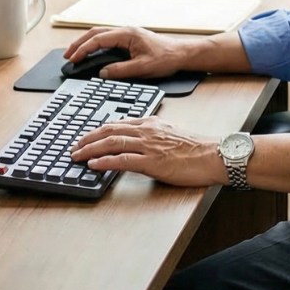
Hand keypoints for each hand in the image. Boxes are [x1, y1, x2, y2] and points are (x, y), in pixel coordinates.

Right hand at [62, 25, 186, 79]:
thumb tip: (103, 73)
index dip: (83, 49)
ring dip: (86, 42)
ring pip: (100, 34)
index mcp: (127, 34)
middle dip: (79, 43)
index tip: (72, 59)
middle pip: (95, 33)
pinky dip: (96, 44)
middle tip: (66, 55)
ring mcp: (127, 34)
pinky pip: (107, 39)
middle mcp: (125, 31)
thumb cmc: (167, 58)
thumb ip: (121, 70)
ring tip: (74, 54)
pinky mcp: (130, 40)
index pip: (98, 39)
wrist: (182, 54)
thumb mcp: (143, 67)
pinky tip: (92, 52)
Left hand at [70, 117, 222, 186]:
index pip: (118, 123)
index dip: (98, 130)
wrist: (214, 155)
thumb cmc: (197, 148)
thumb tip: (137, 140)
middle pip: (109, 130)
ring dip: (90, 150)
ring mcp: (149, 146)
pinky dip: (105, 162)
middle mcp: (147, 131)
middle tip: (74, 146)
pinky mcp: (152, 163)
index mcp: (152, 124)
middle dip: (88, 139)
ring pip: (112, 143)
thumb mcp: (172, 134)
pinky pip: (123, 160)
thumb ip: (153, 134)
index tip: (86, 136)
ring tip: (77, 156)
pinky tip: (93, 165)